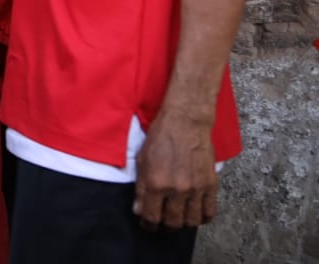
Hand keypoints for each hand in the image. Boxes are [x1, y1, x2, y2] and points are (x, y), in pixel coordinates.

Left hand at [133, 111, 218, 230]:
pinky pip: (210, 212)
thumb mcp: (142, 160)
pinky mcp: (211, 185)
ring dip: (183, 224)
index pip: (152, 217)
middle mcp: (177, 189)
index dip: (148, 225)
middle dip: (165, 227)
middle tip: (162, 223)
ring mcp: (196, 188)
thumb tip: (139, 210)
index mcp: (157, 183)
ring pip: (191, 221)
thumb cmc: (161, 137)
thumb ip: (141, 188)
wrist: (186, 122)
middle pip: (173, 223)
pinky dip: (203, 218)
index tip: (148, 225)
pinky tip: (196, 215)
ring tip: (178, 219)